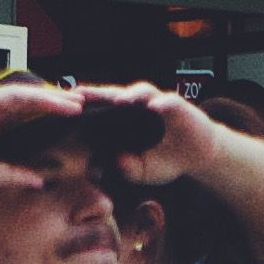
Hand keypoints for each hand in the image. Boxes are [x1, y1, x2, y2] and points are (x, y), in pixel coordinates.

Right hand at [0, 79, 83, 189]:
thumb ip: (11, 174)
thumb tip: (39, 181)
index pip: (29, 124)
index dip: (51, 126)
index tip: (75, 132)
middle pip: (36, 108)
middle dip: (61, 109)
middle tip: (87, 112)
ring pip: (33, 99)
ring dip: (58, 101)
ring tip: (82, 104)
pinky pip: (22, 96)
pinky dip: (44, 99)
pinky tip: (62, 103)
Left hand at [76, 82, 219, 184]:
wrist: (198, 155)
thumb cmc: (167, 160)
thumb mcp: (143, 170)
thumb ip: (127, 169)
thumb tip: (110, 165)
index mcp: (125, 119)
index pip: (101, 108)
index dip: (85, 106)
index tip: (65, 106)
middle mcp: (139, 107)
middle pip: (115, 95)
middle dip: (98, 93)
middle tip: (80, 94)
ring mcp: (157, 104)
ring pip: (141, 92)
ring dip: (130, 95)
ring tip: (119, 101)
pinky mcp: (177, 106)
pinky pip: (167, 102)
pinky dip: (160, 103)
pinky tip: (153, 107)